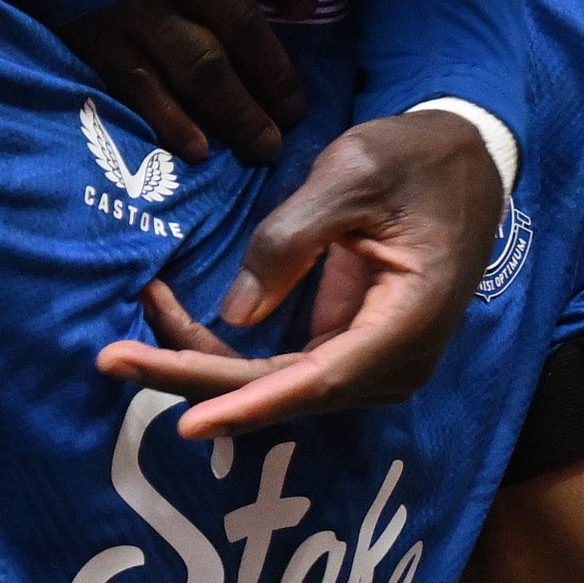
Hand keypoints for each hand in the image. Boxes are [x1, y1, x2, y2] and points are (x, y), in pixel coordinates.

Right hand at [69, 0, 311, 164]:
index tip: (306, 10)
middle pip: (245, 28)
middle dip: (275, 73)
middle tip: (297, 110)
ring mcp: (140, 4)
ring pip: (203, 69)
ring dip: (239, 112)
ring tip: (265, 146)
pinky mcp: (95, 29)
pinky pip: (141, 83)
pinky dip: (172, 119)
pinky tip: (199, 149)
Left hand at [93, 105, 509, 437]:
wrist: (470, 162)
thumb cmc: (418, 159)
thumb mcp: (353, 173)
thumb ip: (291, 239)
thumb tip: (236, 313)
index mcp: (405, 323)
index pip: (318, 380)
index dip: (248, 403)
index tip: (188, 423)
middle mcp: (392, 363)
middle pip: (282, 391)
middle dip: (195, 378)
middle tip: (112, 361)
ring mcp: (372, 364)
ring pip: (275, 386)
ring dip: (202, 364)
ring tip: (129, 336)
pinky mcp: (351, 349)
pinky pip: (282, 367)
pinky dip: (226, 352)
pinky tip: (172, 324)